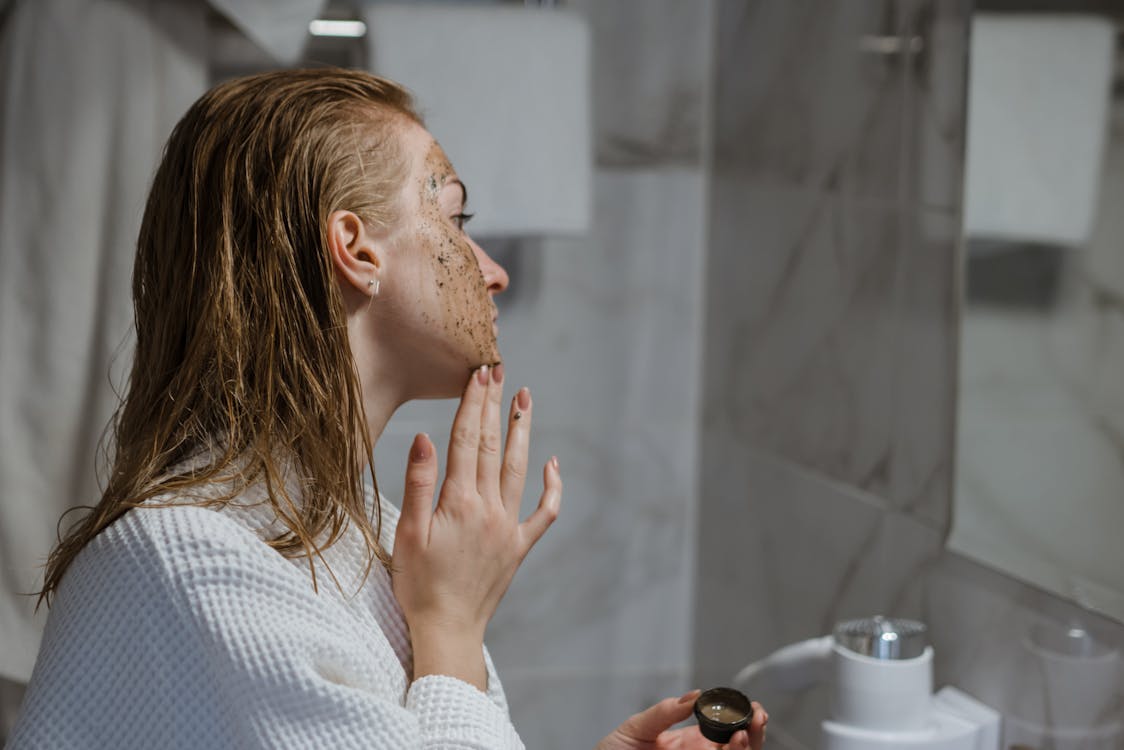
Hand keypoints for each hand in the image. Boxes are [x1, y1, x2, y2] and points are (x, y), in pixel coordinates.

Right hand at [392, 364, 561, 689]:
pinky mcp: (519, 546)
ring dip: (522, 431)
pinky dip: (552, 487)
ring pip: (520, 469)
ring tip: (525, 400)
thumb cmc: (419, 585)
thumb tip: (425, 437)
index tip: (479, 373)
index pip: (467, 440)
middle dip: (495, 406)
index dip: (473, 404)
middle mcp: (488, 508)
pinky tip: (552, 464)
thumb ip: (419, 483)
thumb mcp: (407, 534)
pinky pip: (544, 512)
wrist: (448, 630)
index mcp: (458, 502)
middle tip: (500, 371)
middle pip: (494, 446)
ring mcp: (508, 527)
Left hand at [596, 691, 767, 749]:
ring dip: (747, 745)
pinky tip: (732, 743)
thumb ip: (665, 712)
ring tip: (746, 729)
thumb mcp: (636, 727)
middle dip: (755, 730)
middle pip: (739, 746)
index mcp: (691, 741)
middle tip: (758, 714)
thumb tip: (695, 694)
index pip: (725, 729)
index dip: (742, 717)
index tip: (750, 705)